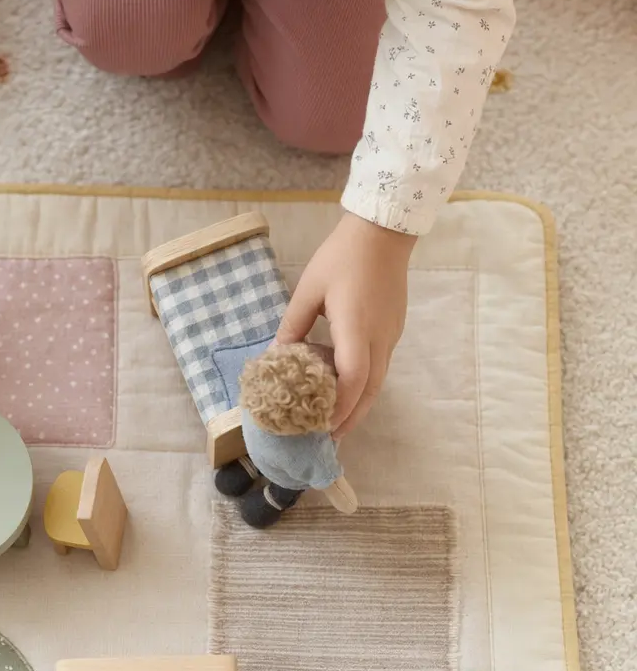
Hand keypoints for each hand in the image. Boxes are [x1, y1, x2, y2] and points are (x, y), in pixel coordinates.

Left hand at [276, 212, 415, 438]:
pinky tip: (347, 390)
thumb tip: (276, 355)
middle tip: (330, 438)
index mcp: (356, 328)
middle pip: (370, 390)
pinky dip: (364, 386)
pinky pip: (380, 367)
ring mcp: (390, 336)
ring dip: (358, 405)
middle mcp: (379, 338)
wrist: (383, 232)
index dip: (340, 406)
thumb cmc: (342, 257)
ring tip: (337, 422)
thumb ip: (292, 326)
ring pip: (378, 382)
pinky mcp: (394, 330)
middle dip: (350, 418)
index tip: (322, 425)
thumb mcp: (307, 290)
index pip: (353, 378)